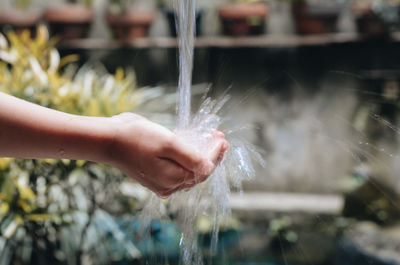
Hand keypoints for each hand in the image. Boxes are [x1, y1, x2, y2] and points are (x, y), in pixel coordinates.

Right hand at [105, 113, 228, 196]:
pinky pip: (177, 169)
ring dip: (200, 155)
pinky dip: (187, 158)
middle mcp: (168, 185)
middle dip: (211, 154)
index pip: (204, 169)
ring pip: (188, 170)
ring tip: (209, 139)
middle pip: (198, 171)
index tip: (223, 139)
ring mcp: (161, 182)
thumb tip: (209, 167)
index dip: (216, 154)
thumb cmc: (137, 138)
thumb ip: (190, 157)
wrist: (109, 140)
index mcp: (173, 179)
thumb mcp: (168, 143)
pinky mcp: (154, 175)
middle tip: (218, 137)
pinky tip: (191, 146)